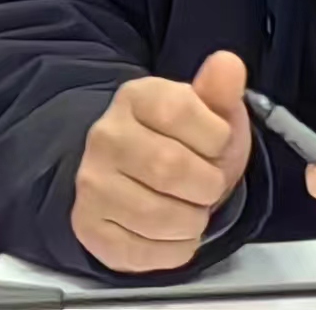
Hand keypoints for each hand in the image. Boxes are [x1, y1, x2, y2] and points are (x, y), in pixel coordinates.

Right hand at [72, 51, 252, 272]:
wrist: (142, 175)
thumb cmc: (187, 142)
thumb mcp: (210, 112)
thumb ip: (220, 90)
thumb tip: (227, 64)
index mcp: (136, 97)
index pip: (181, 112)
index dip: (214, 137)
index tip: (216, 145)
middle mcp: (105, 136)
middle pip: (169, 168)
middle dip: (207, 185)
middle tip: (209, 186)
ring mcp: (91, 183)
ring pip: (155, 215)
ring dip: (192, 222)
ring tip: (193, 211)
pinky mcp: (88, 227)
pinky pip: (140, 252)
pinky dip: (173, 250)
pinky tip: (176, 234)